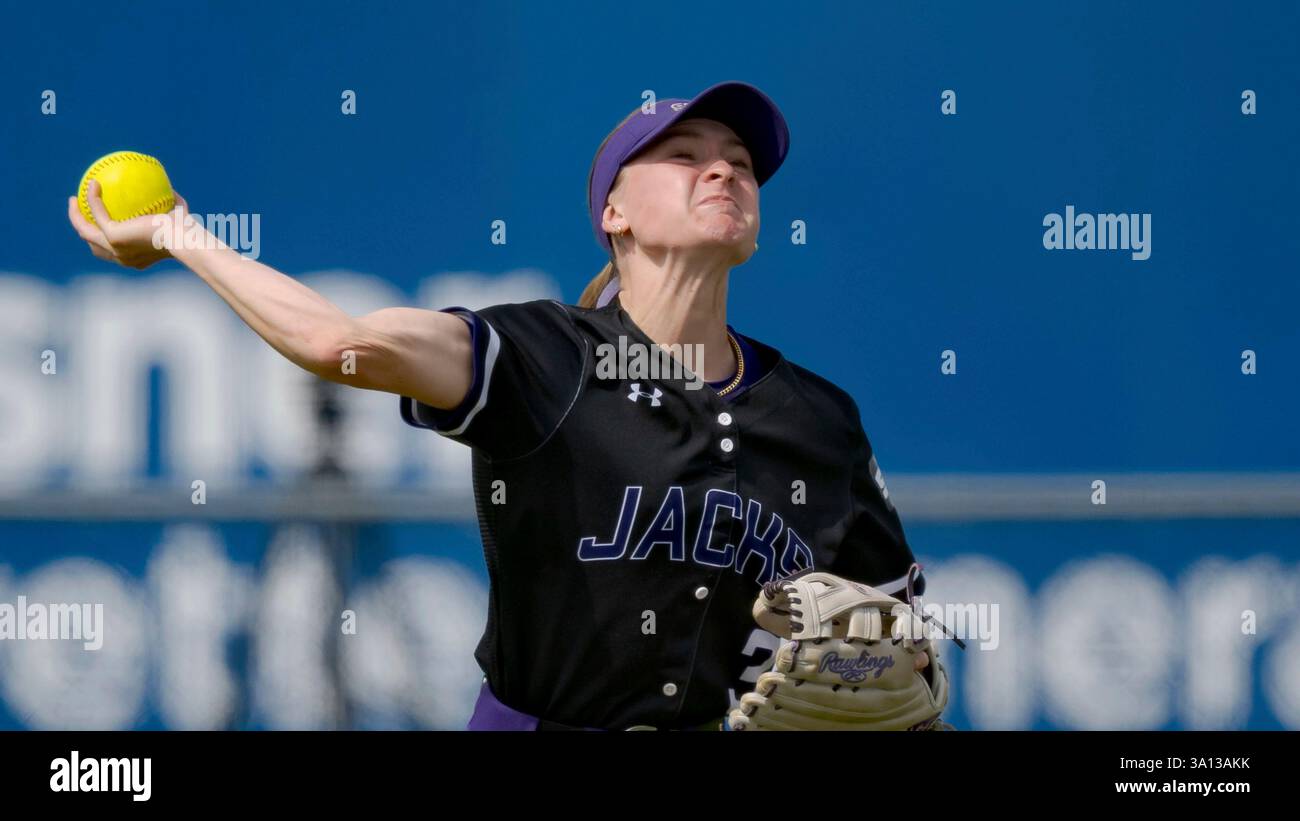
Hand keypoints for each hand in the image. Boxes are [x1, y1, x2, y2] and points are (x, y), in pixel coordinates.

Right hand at [67, 179, 190, 269]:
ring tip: (75, 198)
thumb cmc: (187, 231)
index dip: (103, 237)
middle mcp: (122, 258)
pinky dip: (93, 198)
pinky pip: (97, 213)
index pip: (112, 251)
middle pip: (93, 245)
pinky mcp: (113, 237)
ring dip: (76, 215)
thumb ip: (173, 208)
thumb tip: (171, 191)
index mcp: (135, 257)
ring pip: (86, 232)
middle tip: (80, 210)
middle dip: (83, 229)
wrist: (184, 238)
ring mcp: (115, 249)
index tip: (100, 220)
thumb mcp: (179, 219)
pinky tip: (94, 183)